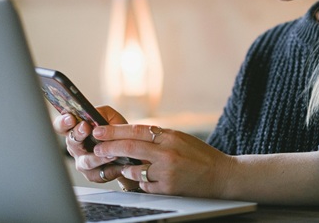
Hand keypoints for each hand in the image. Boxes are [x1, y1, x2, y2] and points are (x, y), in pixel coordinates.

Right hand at [52, 106, 138, 190]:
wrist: (129, 151)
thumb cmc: (116, 132)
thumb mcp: (110, 117)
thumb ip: (101, 113)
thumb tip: (92, 114)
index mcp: (76, 131)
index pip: (62, 126)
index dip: (63, 122)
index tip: (70, 118)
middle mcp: (76, 147)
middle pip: (71, 142)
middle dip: (78, 134)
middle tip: (86, 127)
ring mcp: (82, 162)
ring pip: (86, 161)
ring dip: (98, 156)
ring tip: (111, 152)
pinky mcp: (93, 175)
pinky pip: (100, 174)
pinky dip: (111, 169)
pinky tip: (119, 164)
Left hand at [91, 124, 234, 197]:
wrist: (221, 175)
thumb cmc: (201, 156)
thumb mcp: (180, 139)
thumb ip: (159, 137)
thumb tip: (132, 135)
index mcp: (170, 136)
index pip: (136, 130)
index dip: (114, 130)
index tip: (99, 131)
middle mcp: (167, 152)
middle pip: (130, 147)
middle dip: (109, 148)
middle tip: (96, 148)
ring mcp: (166, 171)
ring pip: (134, 169)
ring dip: (126, 169)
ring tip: (124, 167)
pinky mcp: (167, 188)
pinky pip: (144, 185)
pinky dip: (142, 182)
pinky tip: (148, 179)